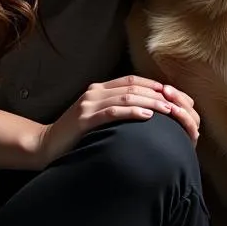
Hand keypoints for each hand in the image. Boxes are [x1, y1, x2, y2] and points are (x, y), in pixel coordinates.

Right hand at [36, 75, 199, 164]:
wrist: (46, 145)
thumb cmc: (76, 135)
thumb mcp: (96, 116)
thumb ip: (115, 108)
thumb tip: (146, 111)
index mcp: (99, 88)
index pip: (134, 80)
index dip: (156, 86)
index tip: (176, 96)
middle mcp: (95, 91)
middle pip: (134, 86)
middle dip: (160, 94)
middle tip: (180, 104)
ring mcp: (89, 104)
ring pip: (127, 96)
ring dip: (152, 102)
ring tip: (170, 110)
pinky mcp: (85, 119)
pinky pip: (113, 112)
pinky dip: (133, 112)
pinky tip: (148, 116)